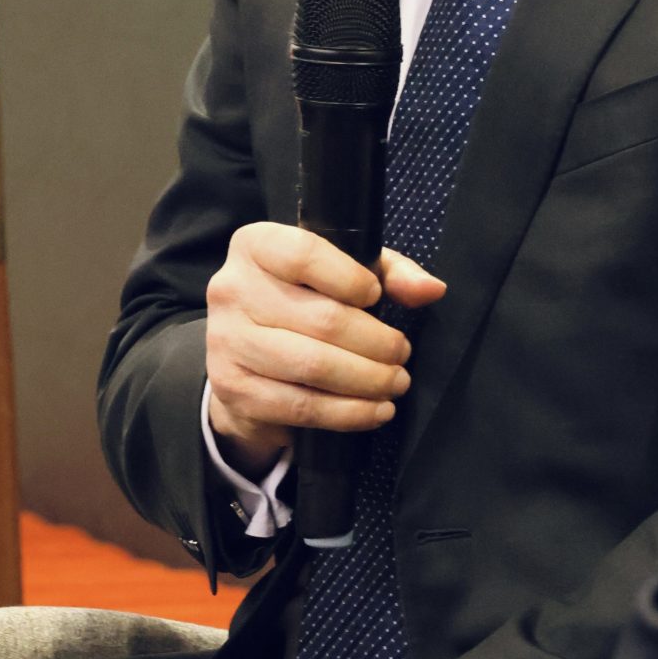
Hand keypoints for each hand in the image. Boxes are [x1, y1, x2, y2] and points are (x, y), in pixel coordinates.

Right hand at [206, 223, 446, 470]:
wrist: (246, 360)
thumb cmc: (302, 303)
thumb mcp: (344, 274)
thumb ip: (390, 273)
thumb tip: (431, 289)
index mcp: (254, 245)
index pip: (305, 254)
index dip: (351, 278)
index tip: (377, 297)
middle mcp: (231, 289)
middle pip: (321, 318)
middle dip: (376, 342)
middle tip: (402, 354)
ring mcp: (226, 341)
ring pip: (313, 366)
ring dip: (367, 379)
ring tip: (395, 382)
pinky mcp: (233, 389)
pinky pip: (301, 406)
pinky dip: (348, 413)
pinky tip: (376, 410)